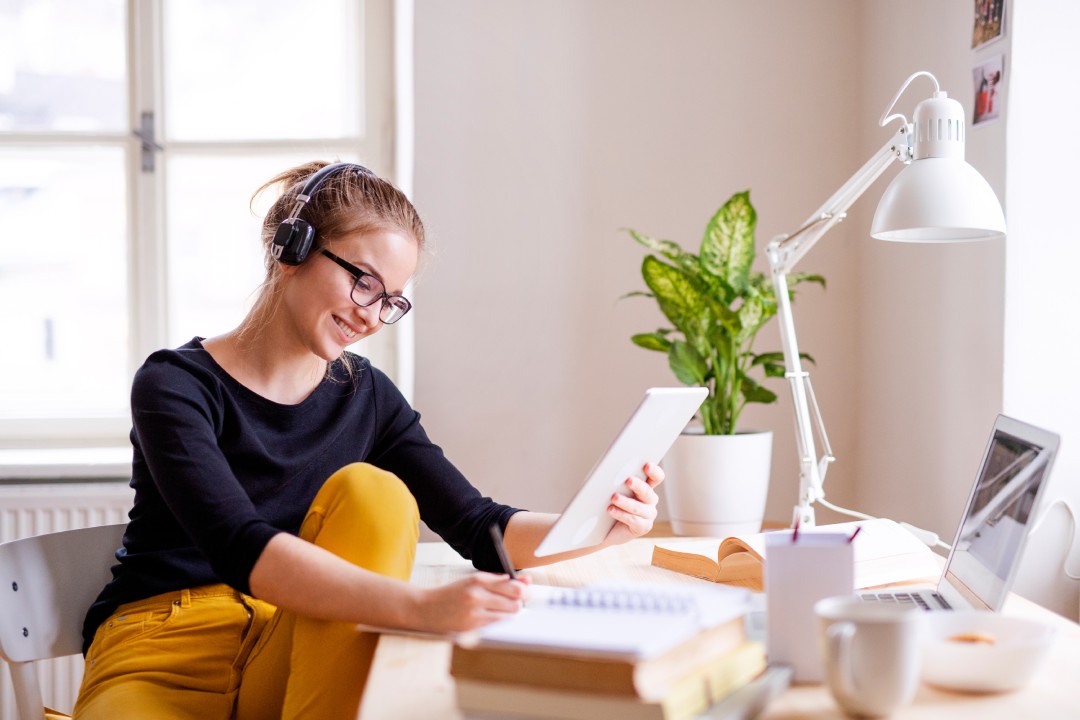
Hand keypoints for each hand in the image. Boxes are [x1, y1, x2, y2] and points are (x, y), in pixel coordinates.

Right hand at [413, 572, 529, 632]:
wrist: (426, 609)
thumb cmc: (452, 594)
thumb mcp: (473, 581)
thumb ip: (499, 580)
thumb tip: (525, 581)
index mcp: (478, 579)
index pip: (513, 585)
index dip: (524, 589)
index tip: (525, 591)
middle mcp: (477, 594)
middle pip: (515, 601)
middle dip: (520, 602)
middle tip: (516, 601)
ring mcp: (474, 612)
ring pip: (509, 615)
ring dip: (511, 613)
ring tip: (502, 609)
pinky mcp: (472, 627)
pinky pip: (498, 625)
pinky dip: (500, 621)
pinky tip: (492, 617)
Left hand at [603, 462, 663, 546]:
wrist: (604, 529)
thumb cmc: (609, 505)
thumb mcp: (614, 490)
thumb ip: (618, 481)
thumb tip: (611, 471)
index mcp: (646, 486)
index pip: (656, 477)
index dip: (654, 471)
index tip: (646, 465)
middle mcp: (650, 500)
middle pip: (648, 491)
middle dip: (638, 485)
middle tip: (628, 480)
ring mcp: (648, 514)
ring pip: (639, 507)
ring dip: (625, 502)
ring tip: (613, 497)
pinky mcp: (643, 527)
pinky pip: (634, 520)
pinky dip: (621, 514)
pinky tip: (611, 510)